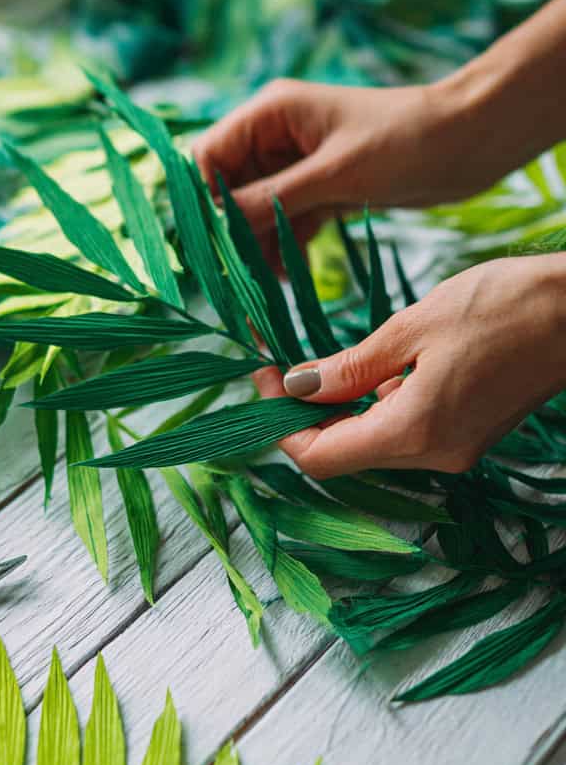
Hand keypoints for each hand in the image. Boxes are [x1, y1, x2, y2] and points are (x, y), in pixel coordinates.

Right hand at [192, 75, 515, 257]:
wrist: (473, 141)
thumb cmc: (406, 141)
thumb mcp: (334, 174)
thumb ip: (270, 199)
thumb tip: (215, 229)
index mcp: (270, 113)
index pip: (207, 158)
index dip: (199, 203)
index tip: (203, 250)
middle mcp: (276, 136)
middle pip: (226, 190)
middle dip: (226, 235)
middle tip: (229, 283)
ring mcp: (298, 165)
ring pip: (254, 213)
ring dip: (255, 249)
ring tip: (258, 291)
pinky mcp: (322, 189)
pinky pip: (286, 223)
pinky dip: (284, 249)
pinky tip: (288, 278)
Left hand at [253, 255, 565, 477]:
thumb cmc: (503, 306)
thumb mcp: (412, 327)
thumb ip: (350, 366)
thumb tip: (294, 387)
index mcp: (414, 431)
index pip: (321, 458)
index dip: (281, 424)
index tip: (261, 379)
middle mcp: (435, 455)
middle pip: (345, 456)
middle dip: (306, 418)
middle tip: (281, 366)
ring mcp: (457, 450)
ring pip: (375, 444)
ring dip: (341, 411)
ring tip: (322, 362)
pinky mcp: (471, 435)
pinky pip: (407, 432)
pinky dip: (379, 406)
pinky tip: (377, 366)